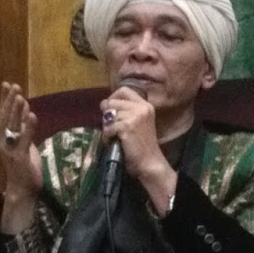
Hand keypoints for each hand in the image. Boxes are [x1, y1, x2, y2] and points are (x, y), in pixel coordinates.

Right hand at [0, 83, 41, 230]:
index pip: (3, 113)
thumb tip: (26, 109)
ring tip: (21, 97)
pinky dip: (28, 127)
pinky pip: (24, 139)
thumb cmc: (23, 165)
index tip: (7, 84)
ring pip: (12, 127)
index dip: (5, 98)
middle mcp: (3, 141)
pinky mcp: (20, 157)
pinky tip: (32, 115)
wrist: (21, 188)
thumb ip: (23, 127)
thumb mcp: (23, 142)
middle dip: (10, 101)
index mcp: (3, 136)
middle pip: (6, 117)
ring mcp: (10, 149)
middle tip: (15, 86)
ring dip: (16, 111)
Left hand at [101, 84, 175, 210]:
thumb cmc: (142, 145)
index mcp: (145, 105)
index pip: (124, 90)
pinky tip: (113, 142)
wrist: (150, 162)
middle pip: (113, 102)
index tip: (110, 108)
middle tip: (111, 128)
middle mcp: (141, 108)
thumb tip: (104, 103)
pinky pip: (108, 127)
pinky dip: (107, 136)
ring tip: (113, 137)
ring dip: (107, 127)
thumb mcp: (138, 123)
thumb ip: (125, 112)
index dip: (113, 97)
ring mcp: (134, 116)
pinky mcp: (127, 127)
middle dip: (107, 115)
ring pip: (109, 115)